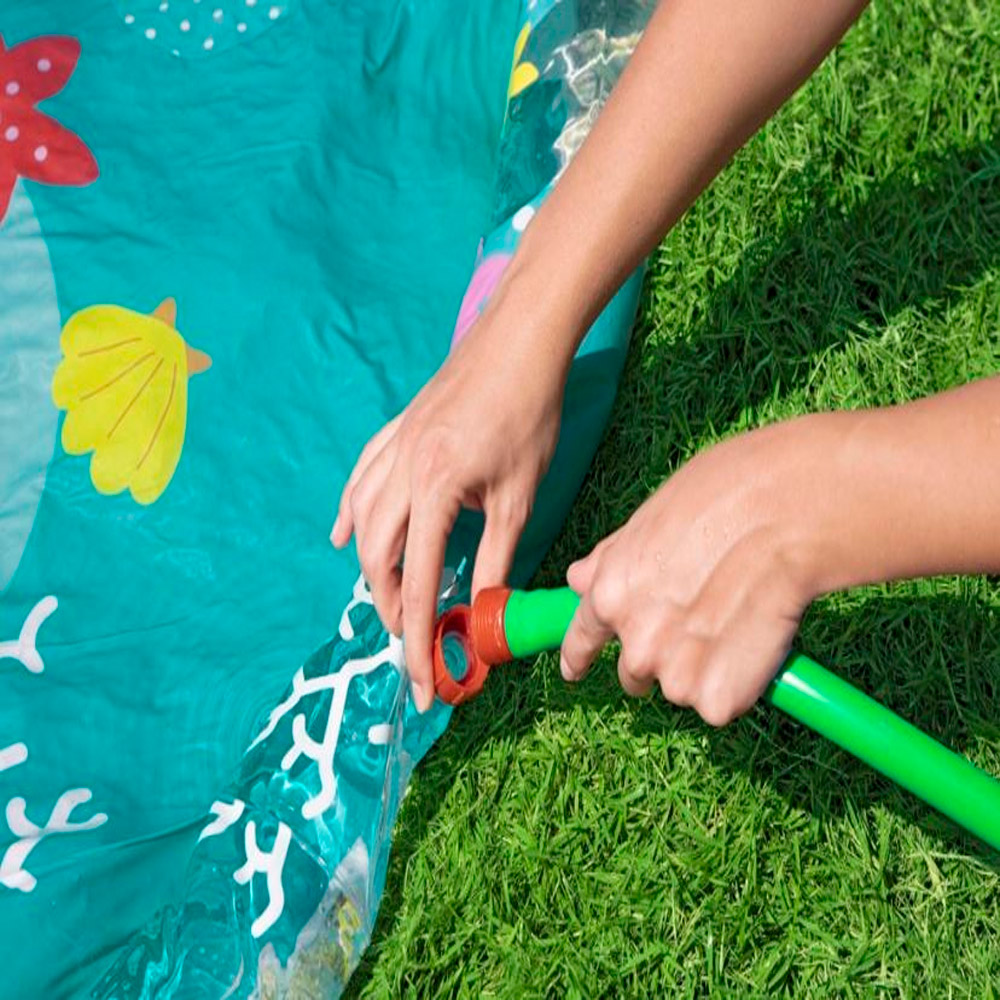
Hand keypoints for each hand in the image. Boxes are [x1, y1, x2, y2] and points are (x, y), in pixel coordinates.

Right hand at [332, 289, 568, 711]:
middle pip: (376, 556)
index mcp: (434, 490)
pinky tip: (344, 534)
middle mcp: (400, 471)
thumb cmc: (529, 413)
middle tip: (413, 637)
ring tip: (388, 598)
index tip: (422, 684)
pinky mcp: (395, 431)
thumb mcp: (519, 495)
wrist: (519, 341)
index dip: (418, 638)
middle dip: (390, 605)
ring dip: (369, 566)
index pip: (418, 582)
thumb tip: (483, 607)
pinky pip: (359, 481)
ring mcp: (392, 448)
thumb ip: (496, 555)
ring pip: (361, 520)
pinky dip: (351, 513)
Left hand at [560, 418, 831, 725]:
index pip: (582, 637)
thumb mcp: (651, 518)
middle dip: (661, 656)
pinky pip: (724, 702)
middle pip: (636, 671)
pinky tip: (759, 640)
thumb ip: (615, 558)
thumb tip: (580, 577)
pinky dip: (741, 683)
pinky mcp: (717, 701)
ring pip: (685, 686)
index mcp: (611, 595)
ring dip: (707, 668)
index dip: (579, 654)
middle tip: (702, 624)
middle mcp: (634, 642)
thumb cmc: (726, 499)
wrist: (789, 516)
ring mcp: (674, 677)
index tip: (575, 668)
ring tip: (741, 619)